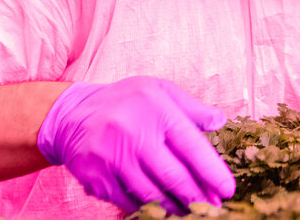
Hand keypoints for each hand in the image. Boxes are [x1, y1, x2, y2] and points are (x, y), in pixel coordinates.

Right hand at [37, 76, 235, 214]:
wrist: (72, 115)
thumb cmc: (126, 101)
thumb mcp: (160, 91)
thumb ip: (192, 108)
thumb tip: (220, 122)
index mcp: (156, 109)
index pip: (191, 146)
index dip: (212, 171)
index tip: (227, 190)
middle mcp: (133, 134)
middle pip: (173, 176)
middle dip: (197, 197)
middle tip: (213, 208)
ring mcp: (111, 158)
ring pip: (151, 194)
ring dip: (175, 207)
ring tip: (191, 211)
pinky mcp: (95, 178)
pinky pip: (128, 201)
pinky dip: (147, 208)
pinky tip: (161, 207)